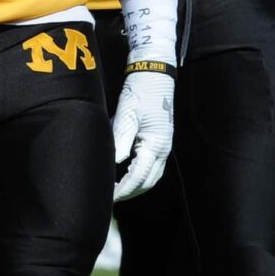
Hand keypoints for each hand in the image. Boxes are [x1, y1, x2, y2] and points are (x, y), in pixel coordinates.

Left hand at [110, 67, 175, 199]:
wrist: (153, 76)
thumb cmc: (139, 94)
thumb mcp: (126, 116)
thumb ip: (120, 141)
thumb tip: (113, 163)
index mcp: (156, 145)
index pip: (140, 176)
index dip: (125, 189)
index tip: (110, 197)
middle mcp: (163, 149)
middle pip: (149, 181)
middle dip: (131, 192)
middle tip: (111, 198)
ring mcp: (164, 145)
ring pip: (152, 175)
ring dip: (136, 185)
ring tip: (117, 190)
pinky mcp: (159, 140)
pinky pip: (151, 165)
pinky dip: (139, 175)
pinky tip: (125, 175)